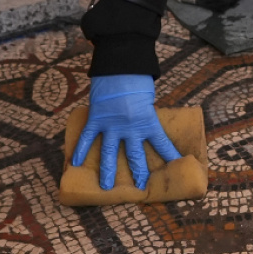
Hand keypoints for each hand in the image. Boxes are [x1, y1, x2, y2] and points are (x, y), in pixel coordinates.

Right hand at [71, 74, 180, 189]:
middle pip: (135, 156)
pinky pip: (87, 137)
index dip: (170, 156)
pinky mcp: (96, 118)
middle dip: (138, 173)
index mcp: (148, 121)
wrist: (120, 65)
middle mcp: (130, 127)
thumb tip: (143, 129)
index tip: (177, 167)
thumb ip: (145, 116)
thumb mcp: (148, 100)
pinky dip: (81, 150)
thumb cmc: (138, 79)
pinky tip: (75, 163)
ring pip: (109, 153)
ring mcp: (111, 125)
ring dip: (107, 171)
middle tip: (140, 188)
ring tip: (106, 188)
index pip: (162, 143)